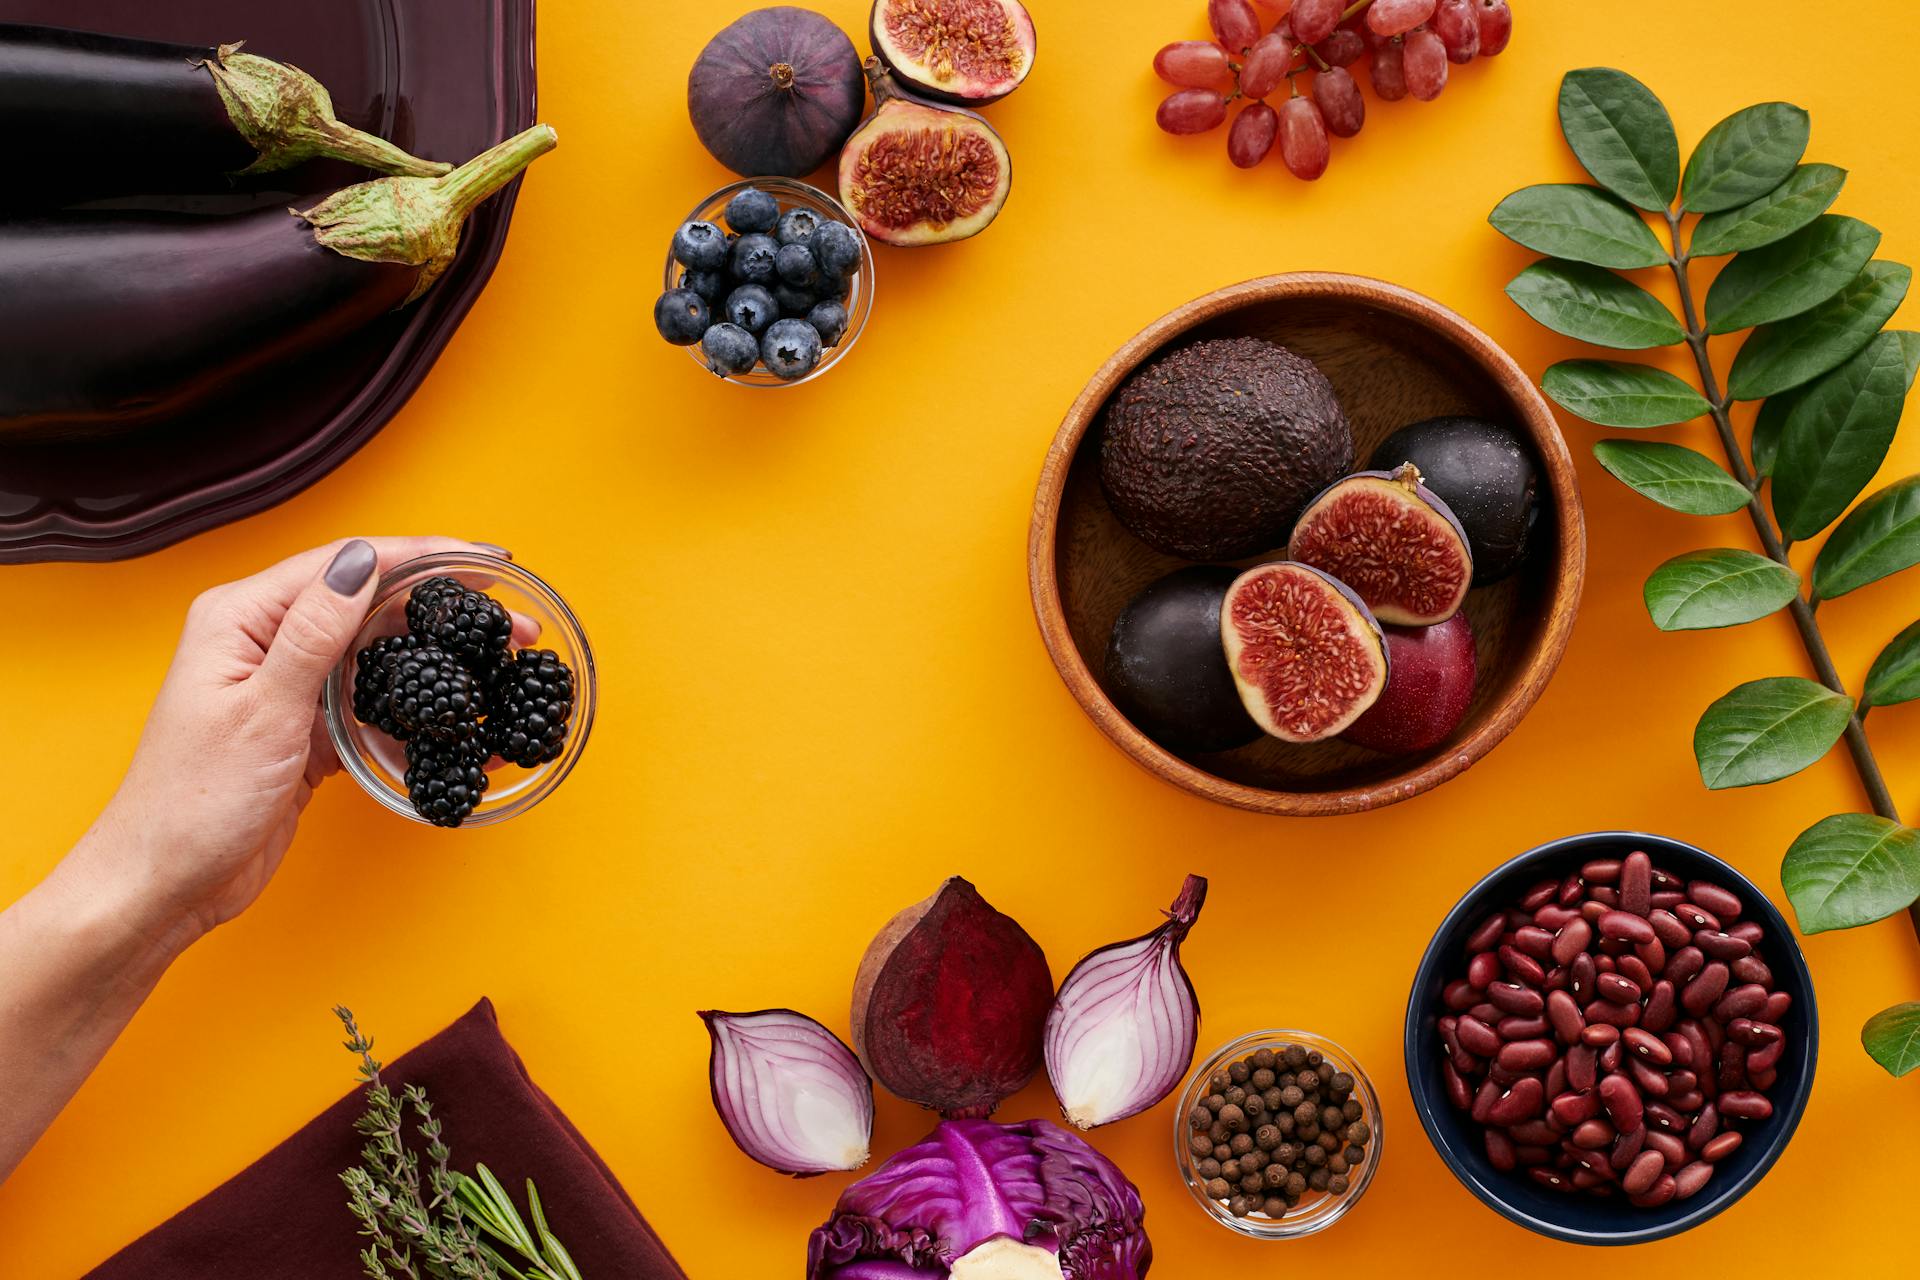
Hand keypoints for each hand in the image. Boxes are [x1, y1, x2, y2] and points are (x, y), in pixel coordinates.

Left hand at [69, 536, 501, 949]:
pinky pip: (370, 704)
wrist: (165, 885)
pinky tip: (454, 719)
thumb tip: (361, 561)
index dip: (421, 556)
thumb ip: (314, 633)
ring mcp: (287, 686)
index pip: (345, 565)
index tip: (483, 561)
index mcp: (241, 617)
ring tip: (499, 664)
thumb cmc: (193, 803)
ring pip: (377, 654)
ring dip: (436, 658)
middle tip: (511, 624)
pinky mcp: (305, 730)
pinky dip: (412, 710)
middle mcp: (264, 641)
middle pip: (370, 604)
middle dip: (444, 609)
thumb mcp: (263, 710)